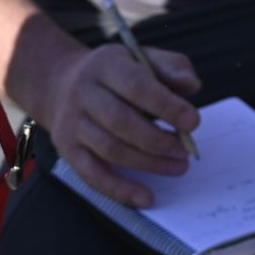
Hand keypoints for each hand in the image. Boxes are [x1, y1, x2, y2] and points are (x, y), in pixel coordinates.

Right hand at [16, 22, 202, 206]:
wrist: (60, 83)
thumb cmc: (116, 73)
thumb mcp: (143, 57)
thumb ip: (172, 68)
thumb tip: (191, 86)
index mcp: (106, 65)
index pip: (136, 86)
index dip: (166, 105)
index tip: (193, 122)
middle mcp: (83, 93)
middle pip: (120, 121)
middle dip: (158, 140)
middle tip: (185, 151)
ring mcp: (72, 123)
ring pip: (110, 150)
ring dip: (148, 163)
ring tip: (177, 167)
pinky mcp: (67, 149)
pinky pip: (93, 175)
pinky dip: (120, 190)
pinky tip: (146, 197)